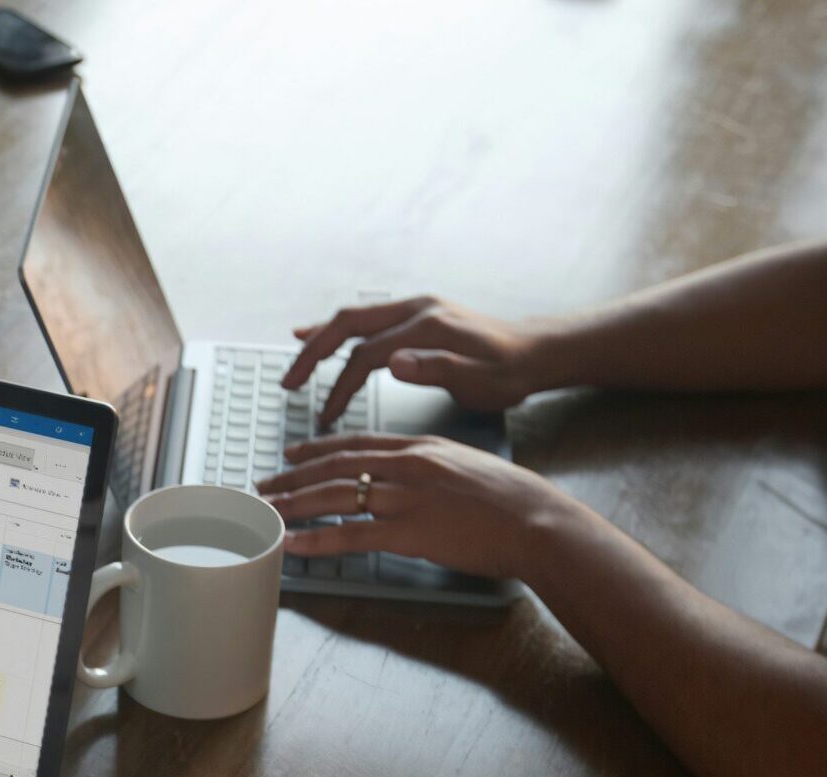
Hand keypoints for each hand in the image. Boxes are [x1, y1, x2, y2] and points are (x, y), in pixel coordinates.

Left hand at [255, 433, 587, 579]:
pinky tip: (294, 543)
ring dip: (295, 504)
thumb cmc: (509, 499)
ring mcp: (406, 498)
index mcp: (420, 447)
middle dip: (294, 476)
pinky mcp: (410, 532)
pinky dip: (317, 538)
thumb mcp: (464, 464)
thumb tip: (408, 472)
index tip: (292, 454)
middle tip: (265, 485)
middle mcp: (407, 466)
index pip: (356, 443)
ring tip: (268, 512)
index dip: (317, 449)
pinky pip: (352, 534)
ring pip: (335, 496)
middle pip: (336, 467)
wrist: (536, 520)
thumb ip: (430, 464)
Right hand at [282, 296, 559, 427]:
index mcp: (428, 327)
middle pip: (348, 325)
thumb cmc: (510, 373)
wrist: (537, 352)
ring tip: (296, 357)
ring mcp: (416, 308)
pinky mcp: (418, 315)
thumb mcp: (481, 380)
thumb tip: (393, 363)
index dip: (341, 387)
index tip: (326, 417)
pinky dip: (340, 330)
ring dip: (321, 338)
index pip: (367, 355)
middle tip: (289, 382)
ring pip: (355, 318)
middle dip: (314, 353)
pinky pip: (368, 319)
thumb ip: (437, 370)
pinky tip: (319, 333)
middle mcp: (417, 310)